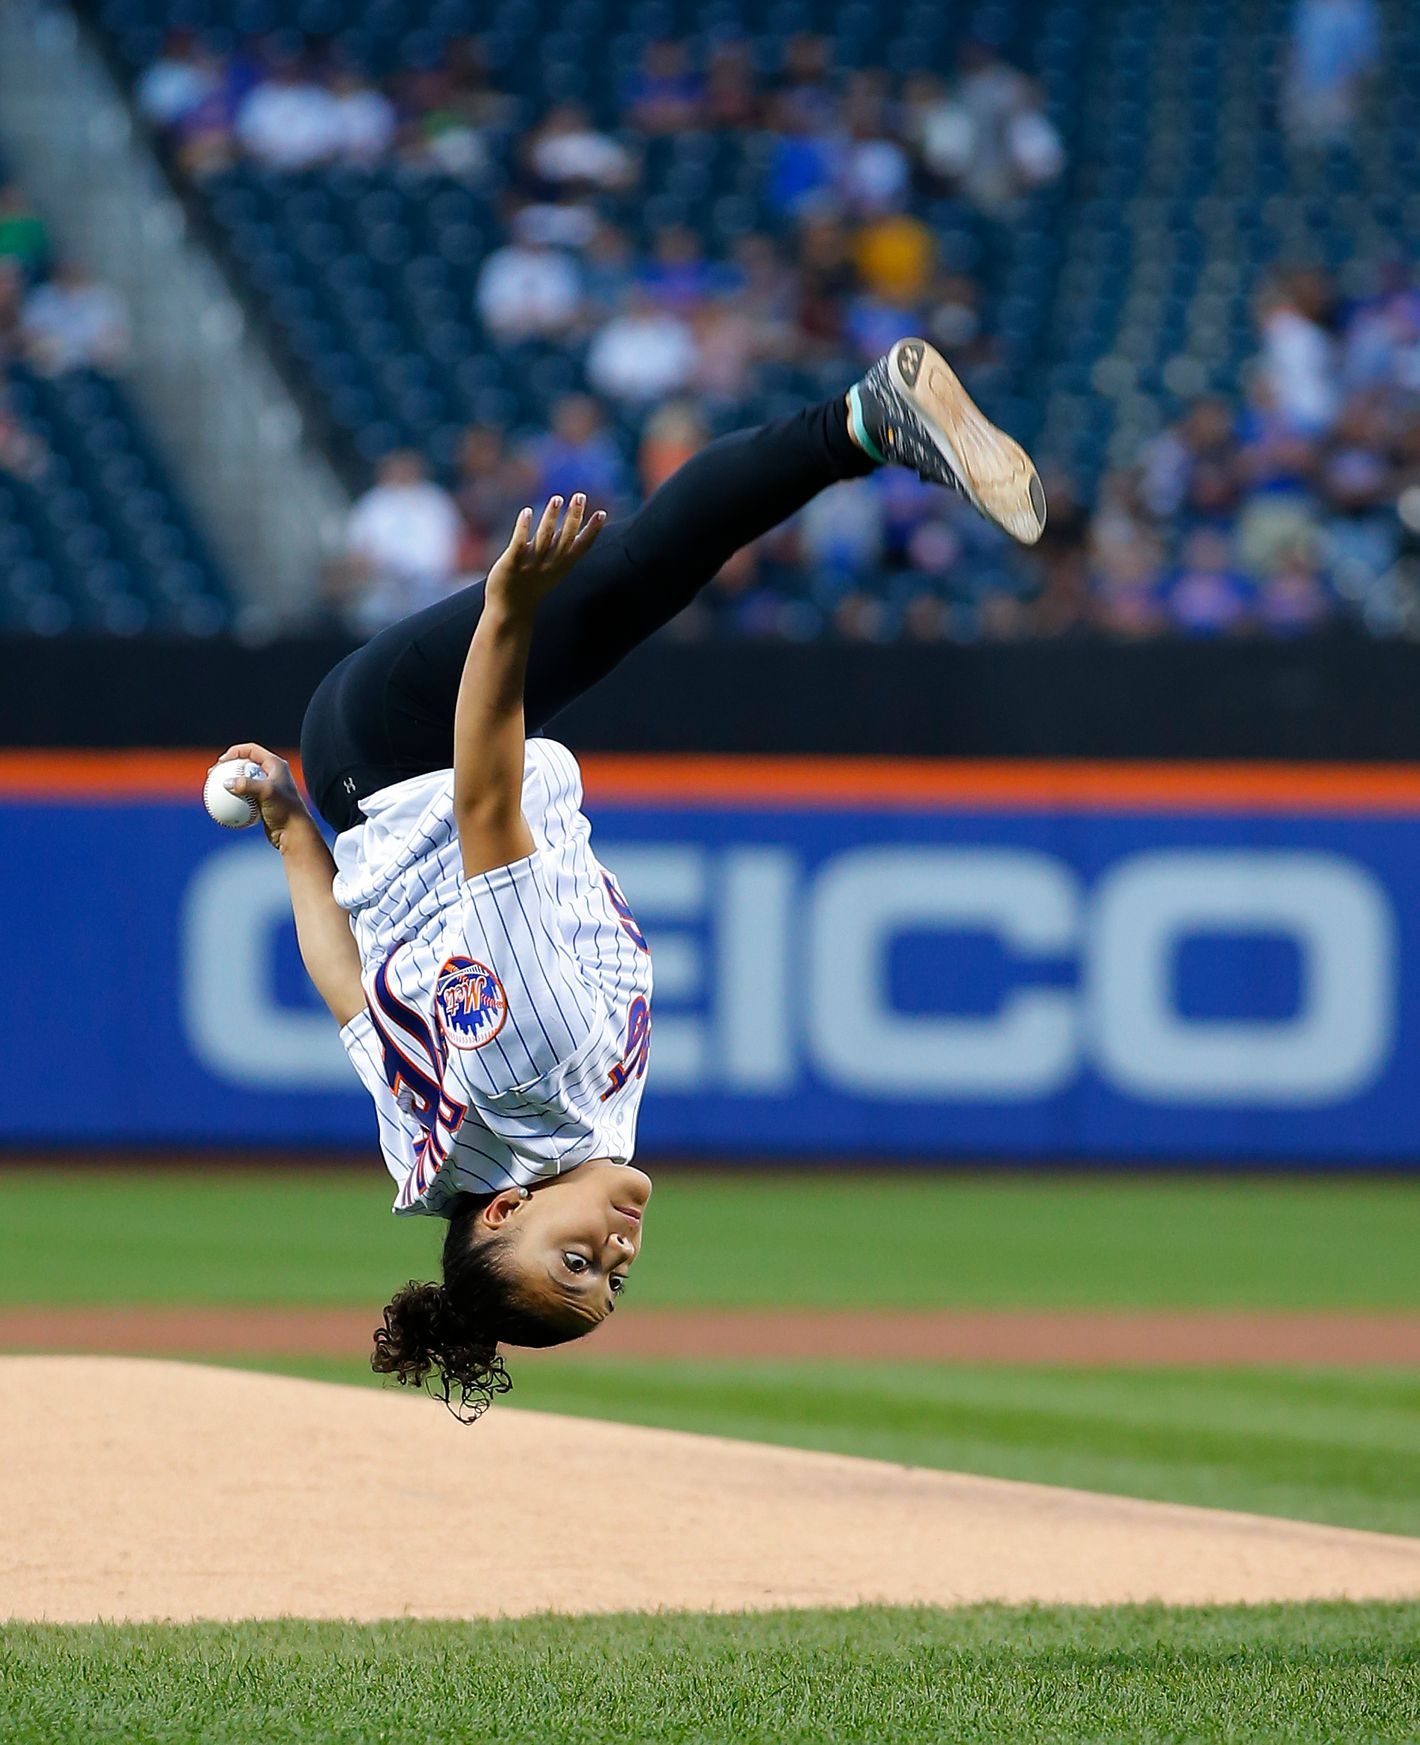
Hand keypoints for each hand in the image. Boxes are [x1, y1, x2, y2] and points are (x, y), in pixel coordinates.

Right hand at [218, 742, 309, 849]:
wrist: (294, 833)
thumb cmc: (285, 810)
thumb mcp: (266, 793)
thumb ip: (246, 785)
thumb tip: (226, 783)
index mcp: (276, 765)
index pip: (251, 750)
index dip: (234, 752)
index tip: (220, 763)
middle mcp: (272, 774)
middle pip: (244, 764)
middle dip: (227, 767)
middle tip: (212, 775)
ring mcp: (267, 789)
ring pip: (242, 782)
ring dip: (227, 784)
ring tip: (212, 790)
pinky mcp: (262, 802)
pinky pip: (243, 797)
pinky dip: (232, 799)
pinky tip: (219, 806)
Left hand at [485, 495, 605, 614]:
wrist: (509, 612)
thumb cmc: (530, 587)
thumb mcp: (550, 569)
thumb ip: (558, 548)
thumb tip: (570, 526)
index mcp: (560, 567)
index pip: (580, 547)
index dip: (592, 531)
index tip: (602, 513)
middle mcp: (548, 565)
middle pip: (565, 539)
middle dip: (574, 517)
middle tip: (580, 496)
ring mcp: (530, 565)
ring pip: (544, 539)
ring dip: (551, 519)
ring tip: (557, 499)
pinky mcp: (511, 564)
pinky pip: (519, 544)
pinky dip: (524, 528)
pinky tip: (527, 511)